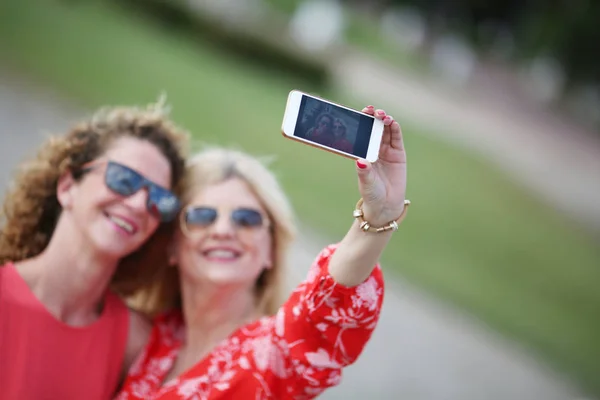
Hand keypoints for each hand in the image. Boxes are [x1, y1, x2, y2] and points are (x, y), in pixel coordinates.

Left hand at [355, 106, 406, 226]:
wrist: (386, 205)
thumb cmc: (372, 193)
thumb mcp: (366, 183)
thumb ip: (364, 172)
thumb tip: (360, 162)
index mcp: (362, 153)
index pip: (360, 134)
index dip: (361, 122)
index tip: (360, 114)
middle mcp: (373, 149)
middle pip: (373, 129)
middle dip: (373, 118)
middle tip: (372, 111)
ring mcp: (386, 151)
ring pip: (385, 131)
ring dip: (384, 121)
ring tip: (383, 116)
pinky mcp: (398, 154)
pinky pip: (396, 139)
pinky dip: (395, 130)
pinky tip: (392, 123)